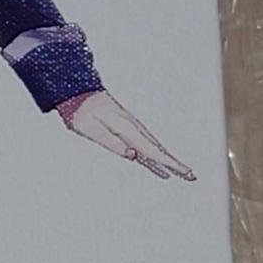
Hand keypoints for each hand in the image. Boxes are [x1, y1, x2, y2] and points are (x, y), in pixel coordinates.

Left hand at [57, 90, 194, 181]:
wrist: (72, 88)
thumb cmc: (78, 110)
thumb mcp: (89, 129)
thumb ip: (111, 142)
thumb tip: (134, 156)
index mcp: (123, 126)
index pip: (150, 148)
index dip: (168, 162)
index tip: (184, 172)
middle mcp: (130, 124)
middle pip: (155, 147)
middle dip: (173, 161)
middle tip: (191, 175)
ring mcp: (127, 123)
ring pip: (150, 144)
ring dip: (165, 157)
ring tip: (180, 172)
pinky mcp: (122, 124)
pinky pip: (141, 141)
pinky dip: (152, 153)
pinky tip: (156, 163)